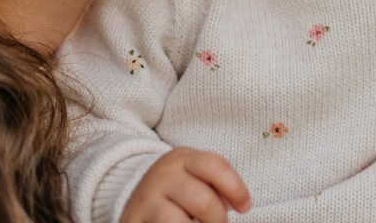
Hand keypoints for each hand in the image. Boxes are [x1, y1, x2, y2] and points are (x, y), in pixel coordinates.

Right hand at [119, 147, 251, 222]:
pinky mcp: (134, 219)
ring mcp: (147, 199)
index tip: (245, 207)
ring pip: (180, 222)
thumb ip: (218, 185)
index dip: (236, 188)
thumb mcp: (195, 176)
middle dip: (218, 220)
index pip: (215, 167)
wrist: (130, 191)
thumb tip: (241, 203)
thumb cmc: (177, 188)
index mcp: (183, 159)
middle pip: (204, 201)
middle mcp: (163, 175)